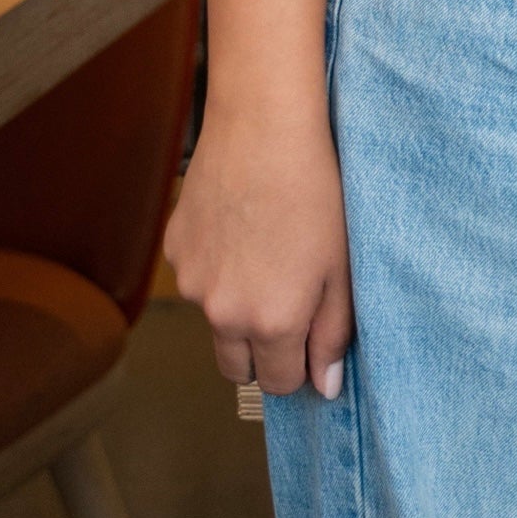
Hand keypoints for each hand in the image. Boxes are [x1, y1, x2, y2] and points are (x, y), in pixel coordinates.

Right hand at [165, 109, 354, 400]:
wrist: (263, 129)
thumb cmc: (316, 193)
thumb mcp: (341, 267)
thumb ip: (332, 334)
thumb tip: (324, 388)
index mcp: (270, 322)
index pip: (278, 384)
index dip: (298, 368)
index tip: (311, 341)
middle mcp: (222, 314)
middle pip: (237, 368)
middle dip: (263, 355)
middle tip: (289, 310)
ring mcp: (192, 284)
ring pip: (216, 323)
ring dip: (237, 310)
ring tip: (268, 257)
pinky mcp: (175, 252)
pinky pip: (198, 281)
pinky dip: (217, 270)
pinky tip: (242, 229)